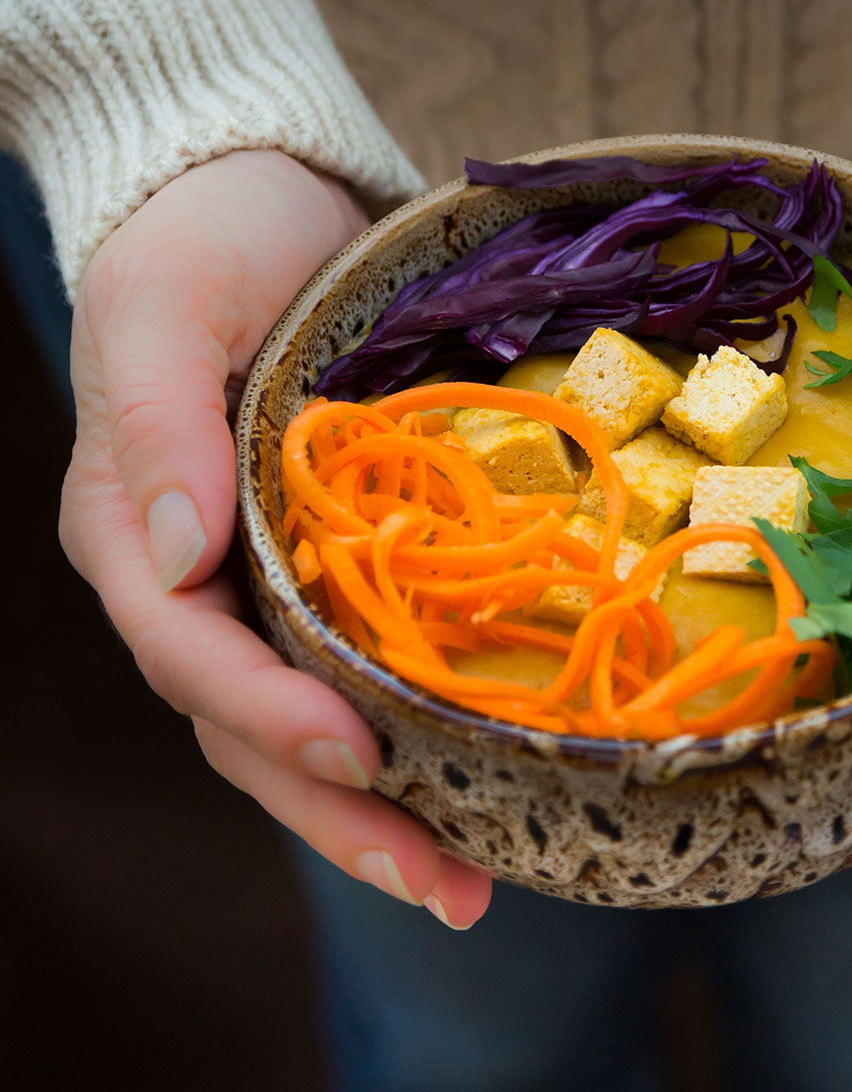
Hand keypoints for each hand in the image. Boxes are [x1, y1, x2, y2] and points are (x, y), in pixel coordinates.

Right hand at [60, 151, 490, 927]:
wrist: (266, 203)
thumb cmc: (203, 242)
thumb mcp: (163, 306)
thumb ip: (153, 423)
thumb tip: (173, 554)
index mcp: (134, 531)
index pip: (190, 655)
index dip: (266, 715)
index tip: (358, 757)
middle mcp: (198, 580)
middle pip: (252, 727)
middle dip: (340, 814)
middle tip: (445, 889)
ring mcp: (267, 580)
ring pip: (308, 721)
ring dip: (383, 810)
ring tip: (469, 883)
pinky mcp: (336, 562)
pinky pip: (363, 667)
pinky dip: (413, 731)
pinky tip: (476, 781)